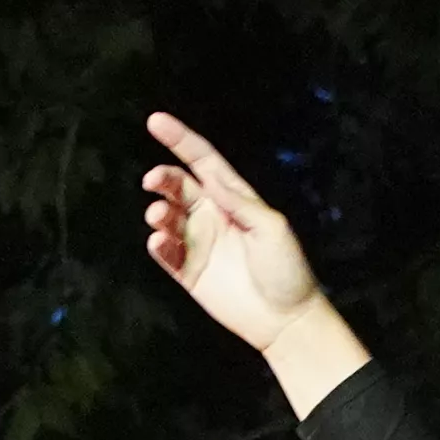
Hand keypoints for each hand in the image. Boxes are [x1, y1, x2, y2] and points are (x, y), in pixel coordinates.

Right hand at [139, 114, 359, 403]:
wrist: (284, 319)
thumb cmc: (286, 269)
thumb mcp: (271, 226)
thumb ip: (239, 202)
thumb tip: (211, 179)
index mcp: (234, 199)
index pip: (203, 162)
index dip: (180, 140)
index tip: (155, 121)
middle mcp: (212, 216)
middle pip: (179, 186)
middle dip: (163, 178)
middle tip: (153, 181)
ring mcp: (198, 243)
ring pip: (167, 217)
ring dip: (159, 213)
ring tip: (159, 217)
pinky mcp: (188, 271)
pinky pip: (165, 252)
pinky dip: (158, 243)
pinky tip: (159, 241)